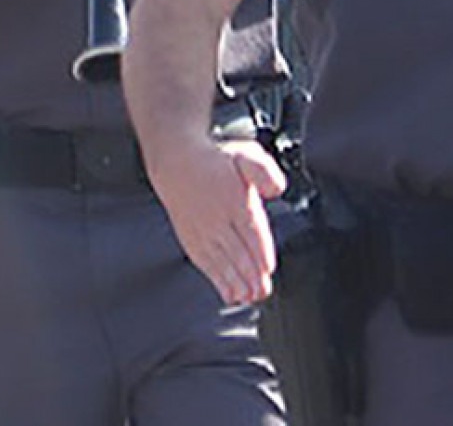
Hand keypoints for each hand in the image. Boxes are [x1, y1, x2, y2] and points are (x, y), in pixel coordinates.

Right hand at [144, 135, 285, 304]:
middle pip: (237, 251)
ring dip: (236, 282)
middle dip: (251, 275)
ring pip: (222, 261)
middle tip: (263, 291)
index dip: (259, 251)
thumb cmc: (215, 161)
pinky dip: (218, 281)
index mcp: (234, 199)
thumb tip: (276, 189)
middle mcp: (217, 218)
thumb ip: (264, 172)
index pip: (250, 229)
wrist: (176, 162)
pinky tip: (229, 293)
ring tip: (248, 297)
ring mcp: (203, 231)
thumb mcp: (245, 154)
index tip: (268, 268)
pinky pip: (206, 264)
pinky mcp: (191, 240)